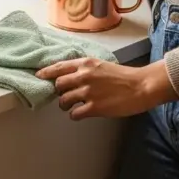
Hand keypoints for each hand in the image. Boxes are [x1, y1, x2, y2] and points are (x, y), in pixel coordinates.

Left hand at [36, 58, 175, 119]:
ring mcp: (88, 92)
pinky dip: (74, 115)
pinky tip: (80, 113)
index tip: (38, 75)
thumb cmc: (122, 76)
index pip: (59, 66)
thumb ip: (85, 68)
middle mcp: (84, 76)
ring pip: (63, 100)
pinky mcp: (95, 107)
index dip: (46, 72)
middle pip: (58, 84)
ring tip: (72, 106)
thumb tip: (70, 75)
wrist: (140, 86)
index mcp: (85, 64)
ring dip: (65, 104)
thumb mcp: (101, 65)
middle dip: (58, 91)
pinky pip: (74, 113)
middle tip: (64, 95)